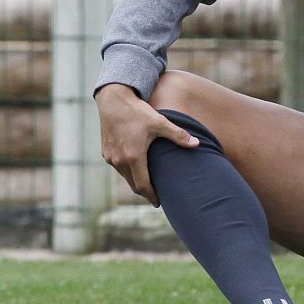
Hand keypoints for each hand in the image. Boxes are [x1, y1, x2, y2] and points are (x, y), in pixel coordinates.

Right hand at [95, 84, 197, 205]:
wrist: (113, 100)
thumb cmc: (138, 112)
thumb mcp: (160, 123)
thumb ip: (178, 135)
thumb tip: (198, 144)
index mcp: (133, 157)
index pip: (143, 185)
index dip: (152, 196)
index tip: (160, 203)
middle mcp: (119, 160)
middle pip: (133, 184)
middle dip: (145, 192)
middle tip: (157, 198)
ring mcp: (110, 157)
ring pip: (125, 177)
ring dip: (136, 182)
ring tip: (149, 186)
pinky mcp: (105, 153)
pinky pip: (118, 168)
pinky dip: (128, 172)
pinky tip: (137, 171)